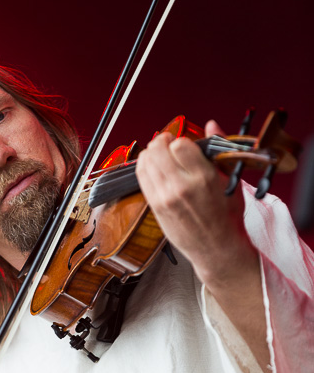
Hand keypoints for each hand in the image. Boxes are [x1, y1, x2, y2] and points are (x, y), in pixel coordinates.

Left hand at [137, 120, 271, 372]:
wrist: (217, 249)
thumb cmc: (227, 217)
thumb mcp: (230, 181)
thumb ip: (218, 150)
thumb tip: (212, 124)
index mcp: (203, 178)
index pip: (180, 144)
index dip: (181, 141)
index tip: (185, 145)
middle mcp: (181, 187)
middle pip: (158, 149)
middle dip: (162, 142)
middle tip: (168, 144)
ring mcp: (165, 198)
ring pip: (146, 162)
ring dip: (151, 153)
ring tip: (159, 155)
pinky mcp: (155, 207)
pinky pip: (141, 178)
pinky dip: (143, 167)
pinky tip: (151, 166)